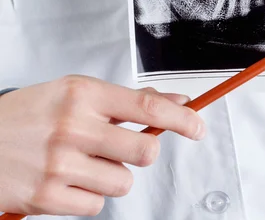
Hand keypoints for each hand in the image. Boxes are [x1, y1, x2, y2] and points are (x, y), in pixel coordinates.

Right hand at [0, 75, 204, 215]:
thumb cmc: (31, 115)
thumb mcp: (75, 94)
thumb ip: (128, 100)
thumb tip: (177, 103)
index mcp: (82, 95)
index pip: (147, 107)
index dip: (181, 119)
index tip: (197, 127)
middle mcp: (72, 127)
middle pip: (143, 152)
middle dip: (141, 154)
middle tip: (123, 149)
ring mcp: (57, 164)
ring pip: (122, 183)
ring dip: (111, 177)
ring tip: (83, 163)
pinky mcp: (45, 197)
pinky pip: (96, 206)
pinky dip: (88, 197)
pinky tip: (66, 181)